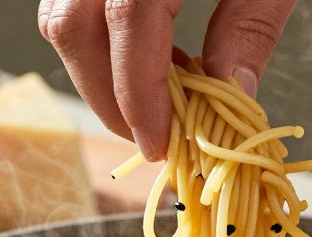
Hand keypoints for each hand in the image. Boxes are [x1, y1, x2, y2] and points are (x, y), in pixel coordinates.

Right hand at [37, 0, 296, 159]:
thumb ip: (250, 24)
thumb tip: (231, 93)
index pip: (128, 22)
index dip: (138, 94)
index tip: (159, 146)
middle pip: (73, 26)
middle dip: (106, 97)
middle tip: (151, 140)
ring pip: (60, 17)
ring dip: (96, 72)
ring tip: (151, 105)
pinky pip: (70, 2)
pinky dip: (98, 42)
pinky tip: (145, 59)